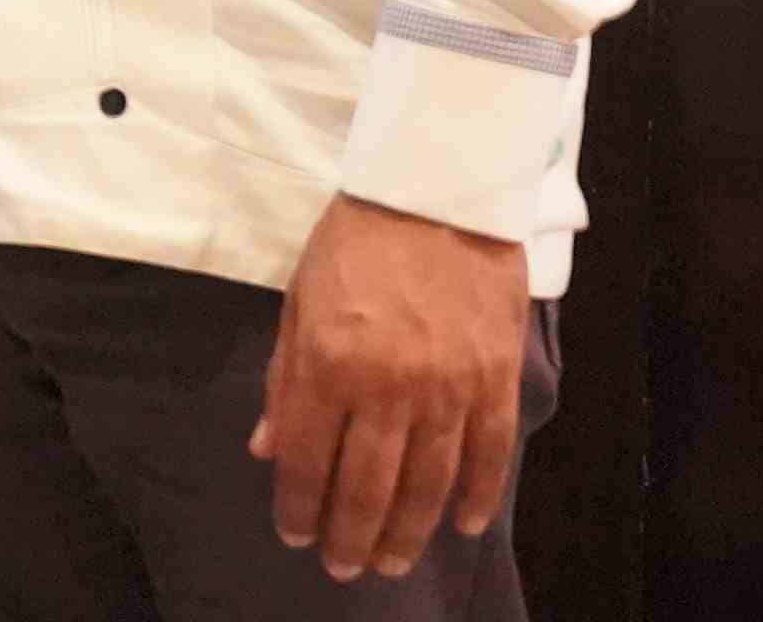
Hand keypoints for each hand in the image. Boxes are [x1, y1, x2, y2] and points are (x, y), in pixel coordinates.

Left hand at [249, 194, 531, 579]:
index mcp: (328, 364)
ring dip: (408, 531)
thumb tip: (266, 448)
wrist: (436, 193)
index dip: (299, 504)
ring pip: (429, 483)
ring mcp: (449, 388)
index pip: (308, 457)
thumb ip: (284, 380)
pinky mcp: (496, 380)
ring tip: (391, 561)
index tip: (294, 534)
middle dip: (351, 535)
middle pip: (368, 485)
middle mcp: (388, 386)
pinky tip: (464, 525)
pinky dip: (478, 496)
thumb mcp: (298, 302)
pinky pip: (490, 455)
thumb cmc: (354, 243)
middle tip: (344, 568)